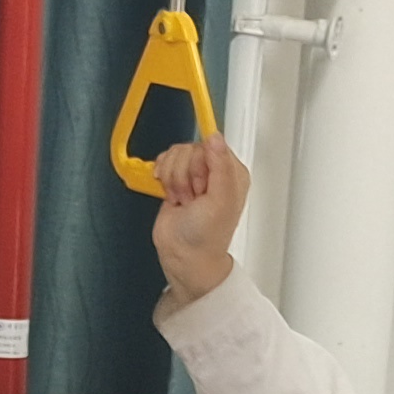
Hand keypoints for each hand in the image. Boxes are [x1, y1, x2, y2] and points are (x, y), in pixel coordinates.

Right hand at [152, 134, 247, 302]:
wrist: (183, 256)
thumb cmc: (206, 237)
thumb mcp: (221, 201)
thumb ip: (221, 167)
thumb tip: (215, 137)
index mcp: (232, 173)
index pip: (211, 145)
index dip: (200, 164)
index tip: (202, 186)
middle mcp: (214, 172)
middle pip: (189, 148)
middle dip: (184, 175)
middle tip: (192, 197)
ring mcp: (193, 175)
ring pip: (174, 154)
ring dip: (173, 179)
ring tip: (183, 200)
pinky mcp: (175, 180)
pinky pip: (163, 161)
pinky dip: (162, 177)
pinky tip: (170, 194)